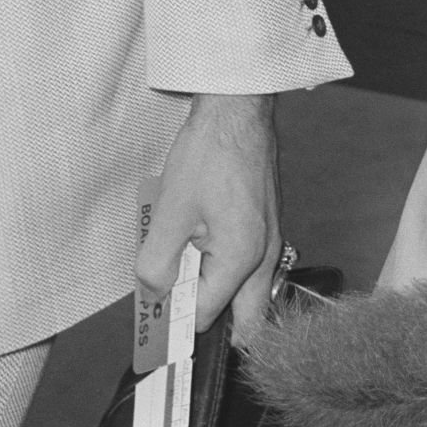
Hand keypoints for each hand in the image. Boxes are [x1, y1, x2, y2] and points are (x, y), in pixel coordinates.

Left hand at [135, 93, 280, 339]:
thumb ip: (156, 264)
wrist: (238, 107)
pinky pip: (250, 262)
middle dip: (209, 313)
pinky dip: (225, 262)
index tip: (155, 301)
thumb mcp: (170, 211)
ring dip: (216, 286)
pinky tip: (200, 233)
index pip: (207, 316)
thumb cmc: (209, 152)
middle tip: (177, 294)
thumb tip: (153, 295)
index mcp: (243, 260)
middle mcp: (267, 256)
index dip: (176, 313)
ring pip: (249, 291)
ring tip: (184, 255)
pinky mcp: (268, 222)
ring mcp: (272, 238)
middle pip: (244, 318)